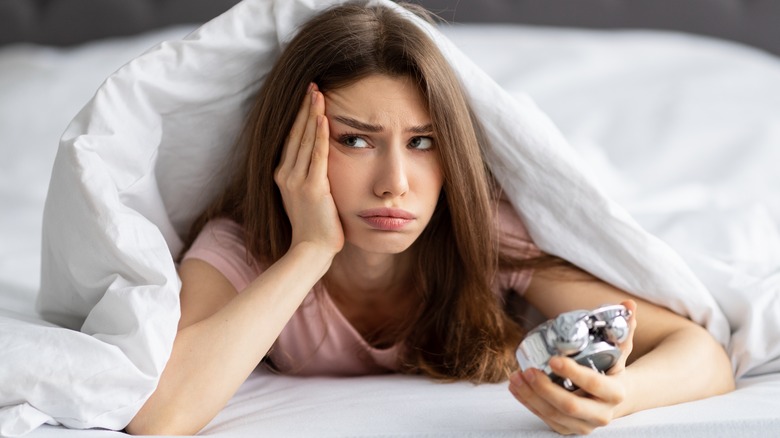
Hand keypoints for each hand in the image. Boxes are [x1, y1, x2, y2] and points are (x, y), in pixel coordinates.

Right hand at [274, 84, 343, 257]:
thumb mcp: (308, 197)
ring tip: (318, 92)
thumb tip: (322, 163)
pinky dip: (318, 135)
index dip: (298, 116)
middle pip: (295, 133)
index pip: (291, 139)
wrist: (311, 250)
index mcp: (283, 175)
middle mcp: (285, 175)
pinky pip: (316, 155)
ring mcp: (296, 181)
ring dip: (311, 114)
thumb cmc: (315, 227)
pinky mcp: (311, 188)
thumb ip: (311, 177)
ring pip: (304, 140)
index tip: (308, 96)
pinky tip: (323, 117)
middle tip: (313, 84)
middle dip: (304, 107)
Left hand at [508, 300, 637, 434]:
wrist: (616, 399)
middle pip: (569, 405)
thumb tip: (628, 303)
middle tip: (529, 370)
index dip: (573, 373)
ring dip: (531, 396)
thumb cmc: (614, 370)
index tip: (553, 359)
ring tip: (516, 376)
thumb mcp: (621, 350)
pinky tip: (516, 387)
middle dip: (545, 388)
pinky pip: (545, 419)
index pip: (594, 384)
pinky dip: (528, 403)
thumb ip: (624, 327)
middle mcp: (601, 414)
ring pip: (553, 414)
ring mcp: (584, 425)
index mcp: (616, 393)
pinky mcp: (569, 429)